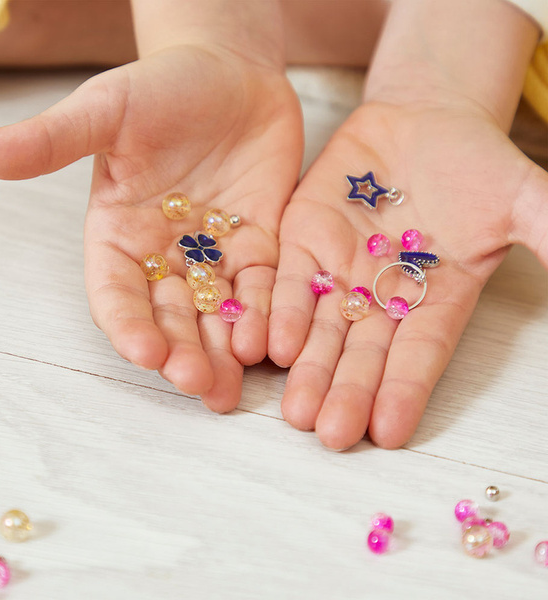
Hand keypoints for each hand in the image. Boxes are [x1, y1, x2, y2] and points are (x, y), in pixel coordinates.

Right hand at [0, 46, 302, 411]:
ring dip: (221, 352)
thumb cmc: (163, 87)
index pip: (116, 293)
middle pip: (169, 317)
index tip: (143, 351)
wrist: (231, 73)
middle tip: (198, 385)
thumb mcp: (106, 110)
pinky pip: (260, 288)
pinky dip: (262, 315)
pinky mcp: (258, 247)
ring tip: (228, 388)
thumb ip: (52, 139)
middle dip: (181, 352)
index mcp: (119, 236)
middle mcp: (164, 256)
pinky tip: (266, 343)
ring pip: (215, 315)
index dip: (127, 324)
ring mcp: (213, 257)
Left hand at [269, 97, 547, 449]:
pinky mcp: (304, 239)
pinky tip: (272, 346)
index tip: (389, 433)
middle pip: (362, 353)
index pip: (418, 354)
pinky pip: (290, 282)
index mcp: (435, 298)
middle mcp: (382, 295)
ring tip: (295, 412)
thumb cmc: (475, 162)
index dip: (404, 391)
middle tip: (329, 436)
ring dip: (308, 369)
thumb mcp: (521, 200)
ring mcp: (340, 270)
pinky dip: (282, 312)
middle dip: (346, 392)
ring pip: (320, 329)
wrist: (421, 116)